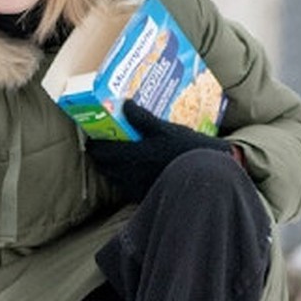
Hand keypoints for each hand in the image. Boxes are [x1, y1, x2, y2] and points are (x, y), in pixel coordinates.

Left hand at [85, 100, 230, 201]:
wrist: (206, 174)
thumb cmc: (186, 149)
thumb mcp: (165, 129)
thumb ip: (141, 118)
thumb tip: (125, 104)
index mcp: (131, 155)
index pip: (101, 152)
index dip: (94, 144)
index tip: (93, 137)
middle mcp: (129, 174)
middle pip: (103, 166)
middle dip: (99, 156)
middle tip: (103, 145)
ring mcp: (136, 187)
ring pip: (112, 179)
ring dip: (109, 168)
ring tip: (115, 158)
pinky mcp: (145, 196)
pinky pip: (125, 189)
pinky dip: (122, 180)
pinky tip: (131, 172)